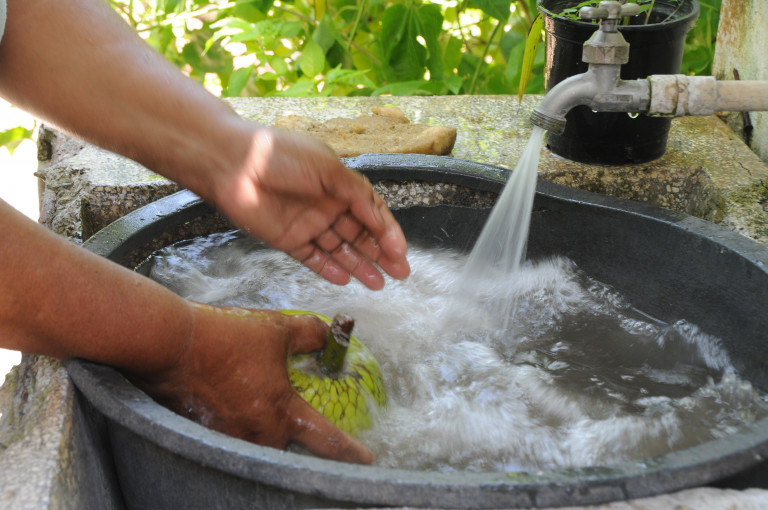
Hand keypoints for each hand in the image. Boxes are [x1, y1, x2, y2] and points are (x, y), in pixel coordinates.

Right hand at [128, 303, 375, 463]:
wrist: (170, 343)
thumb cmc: (225, 337)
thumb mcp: (276, 329)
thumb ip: (309, 334)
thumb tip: (328, 332)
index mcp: (281, 414)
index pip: (326, 441)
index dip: (350, 452)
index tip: (367, 460)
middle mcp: (256, 436)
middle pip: (289, 455)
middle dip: (302, 451)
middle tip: (309, 439)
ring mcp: (227, 439)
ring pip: (258, 450)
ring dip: (267, 438)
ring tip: (265, 418)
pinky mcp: (202, 434)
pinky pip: (230, 440)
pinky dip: (238, 428)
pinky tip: (233, 409)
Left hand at [210, 126, 409, 289]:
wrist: (232, 164)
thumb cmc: (280, 155)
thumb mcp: (328, 168)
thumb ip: (358, 196)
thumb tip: (381, 221)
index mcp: (339, 184)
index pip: (372, 213)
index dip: (388, 233)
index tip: (400, 253)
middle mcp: (326, 205)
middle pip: (360, 234)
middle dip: (380, 254)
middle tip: (399, 273)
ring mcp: (307, 224)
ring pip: (339, 249)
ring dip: (359, 265)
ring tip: (378, 283)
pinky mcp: (287, 240)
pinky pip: (313, 258)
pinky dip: (328, 269)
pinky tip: (346, 279)